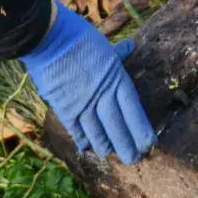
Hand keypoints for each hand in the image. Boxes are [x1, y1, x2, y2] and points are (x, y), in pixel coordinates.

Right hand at [21, 2, 155, 164]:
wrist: (48, 38)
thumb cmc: (79, 38)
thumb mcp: (104, 46)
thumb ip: (118, 54)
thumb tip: (132, 47)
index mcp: (117, 80)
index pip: (133, 110)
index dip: (141, 129)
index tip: (149, 144)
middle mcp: (102, 95)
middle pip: (117, 125)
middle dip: (126, 145)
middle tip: (133, 160)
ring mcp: (82, 102)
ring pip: (97, 130)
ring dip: (105, 145)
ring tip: (111, 155)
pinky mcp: (63, 106)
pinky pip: (75, 127)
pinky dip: (81, 138)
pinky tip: (87, 148)